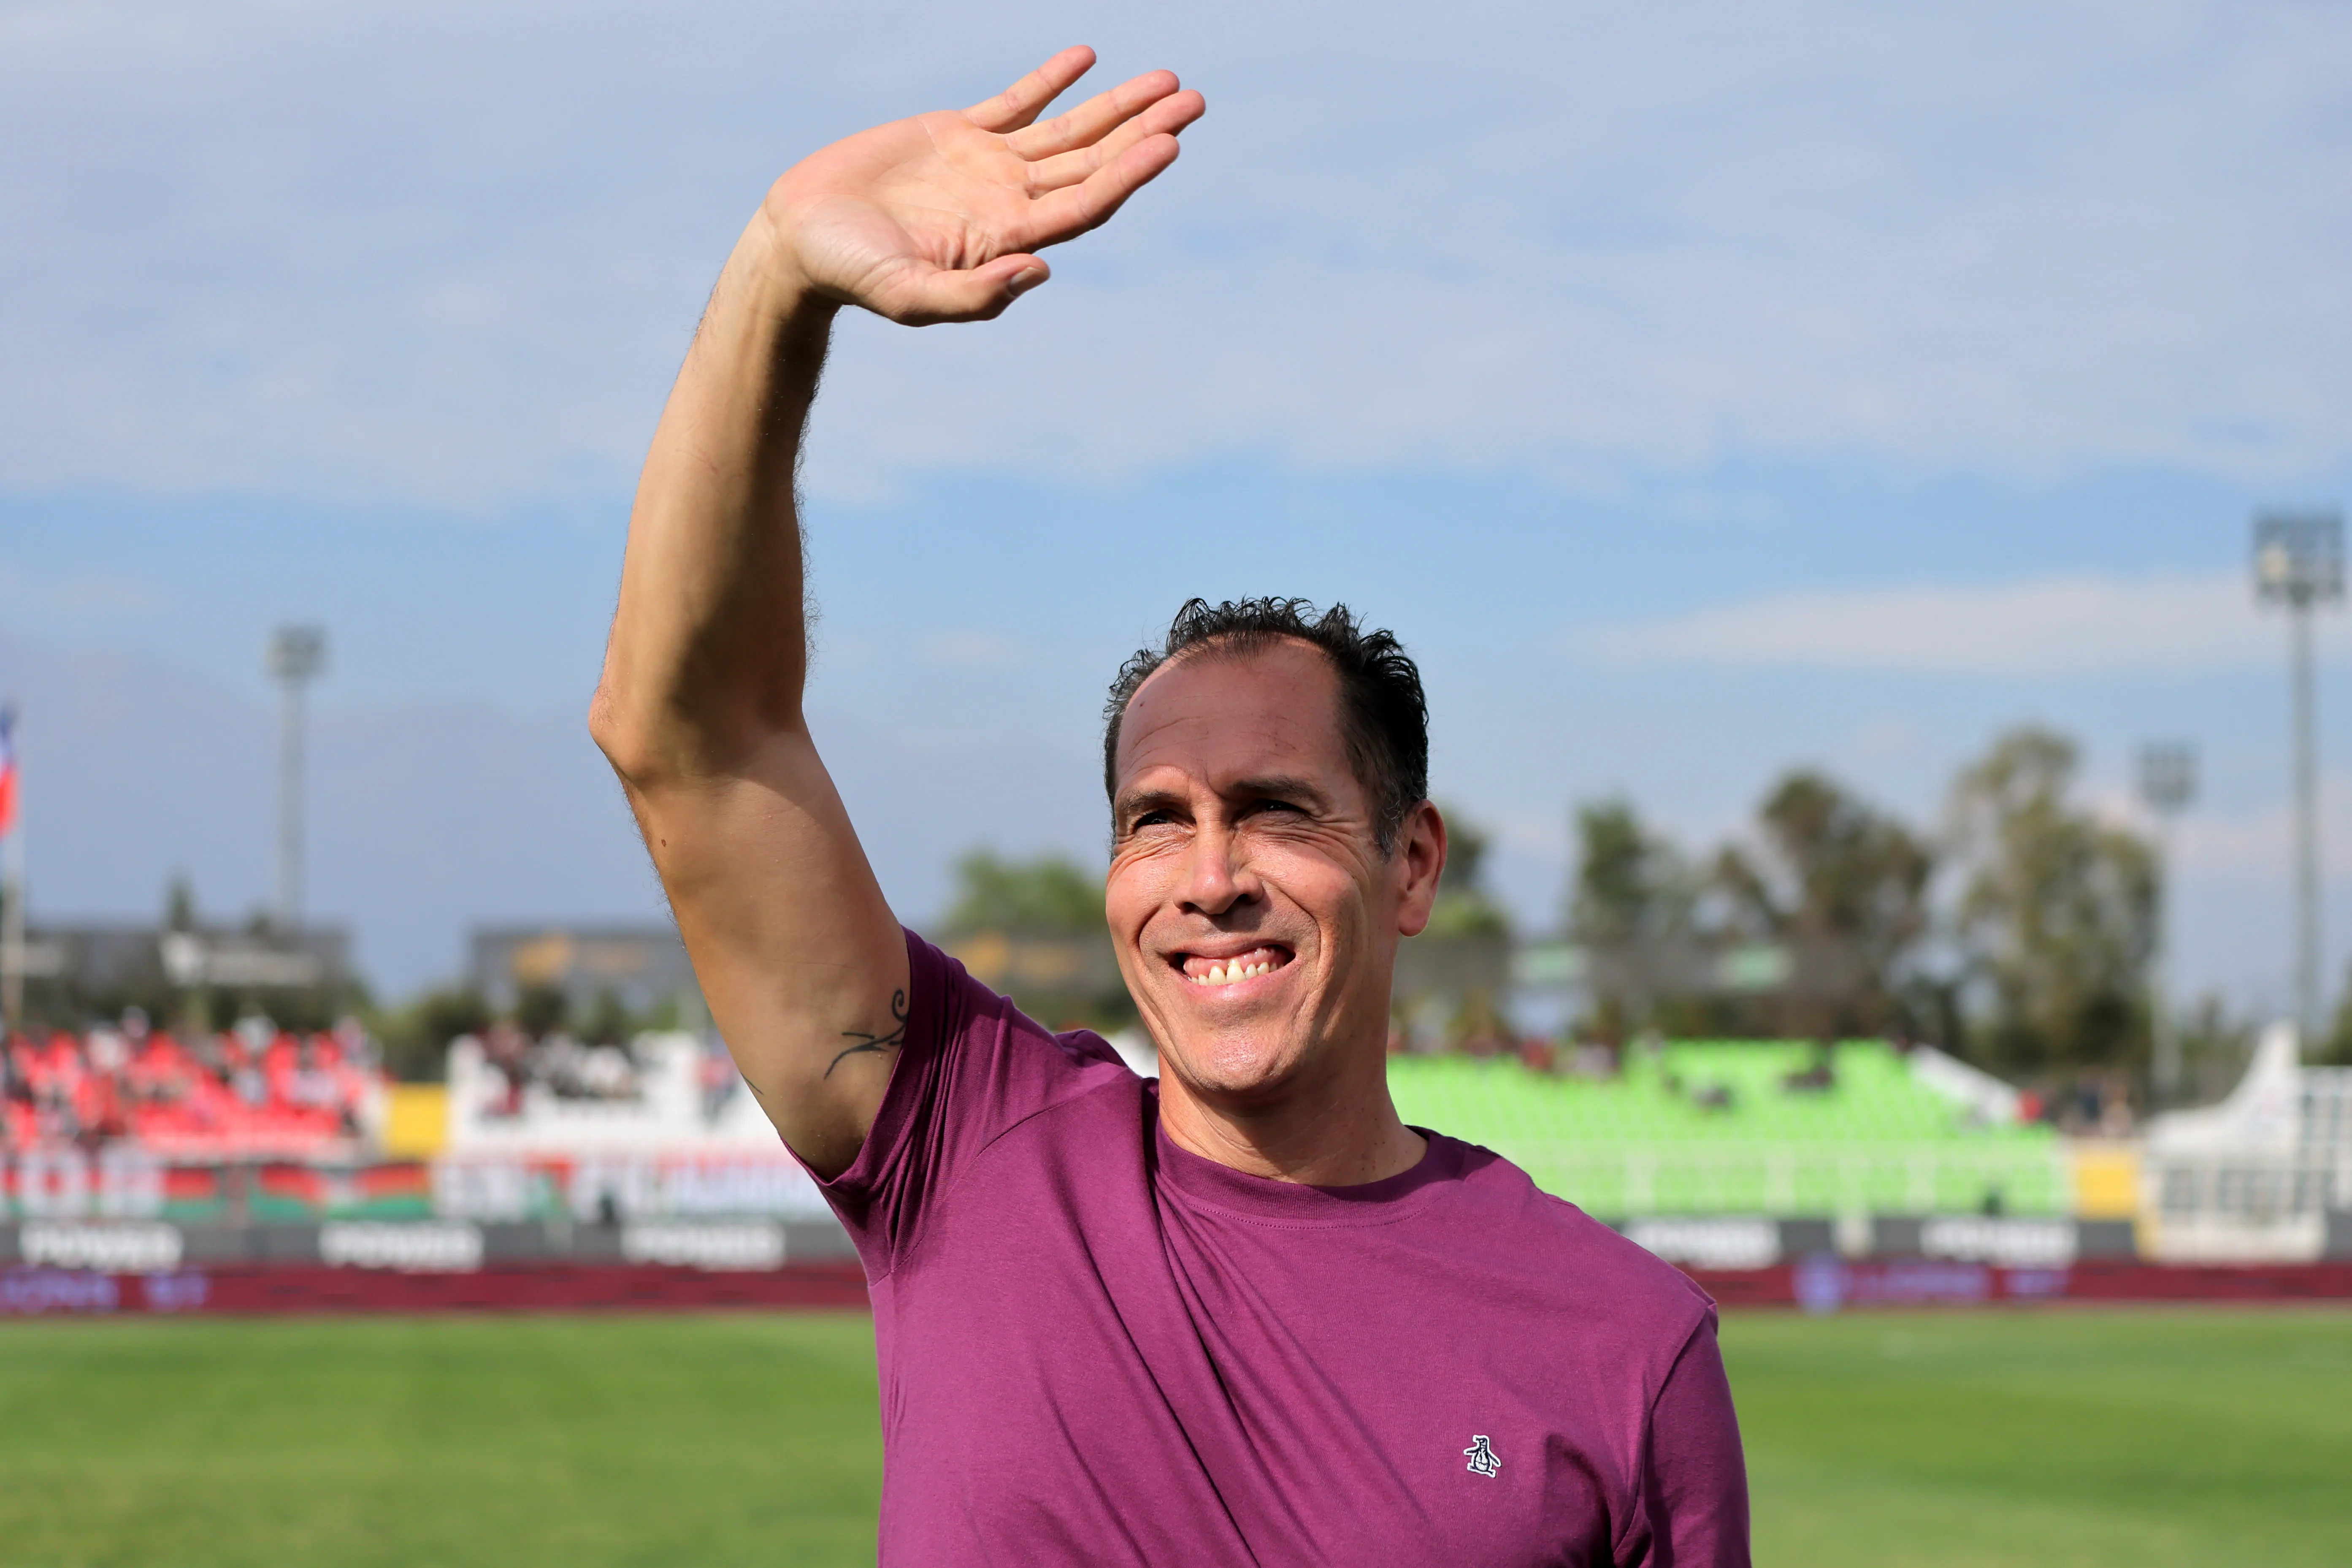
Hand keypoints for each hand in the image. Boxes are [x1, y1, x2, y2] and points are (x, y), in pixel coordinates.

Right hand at [762, 47, 1203, 325]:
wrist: (799, 239)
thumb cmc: (850, 275)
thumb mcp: (908, 297)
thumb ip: (974, 296)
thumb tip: (1042, 271)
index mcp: (1006, 239)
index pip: (1084, 204)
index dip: (1128, 174)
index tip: (1169, 143)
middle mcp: (1007, 203)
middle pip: (1092, 163)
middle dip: (1143, 132)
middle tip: (1193, 102)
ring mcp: (985, 167)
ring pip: (1067, 131)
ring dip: (1116, 106)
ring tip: (1168, 81)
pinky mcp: (955, 135)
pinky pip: (1015, 101)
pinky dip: (1050, 80)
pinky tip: (1086, 58)